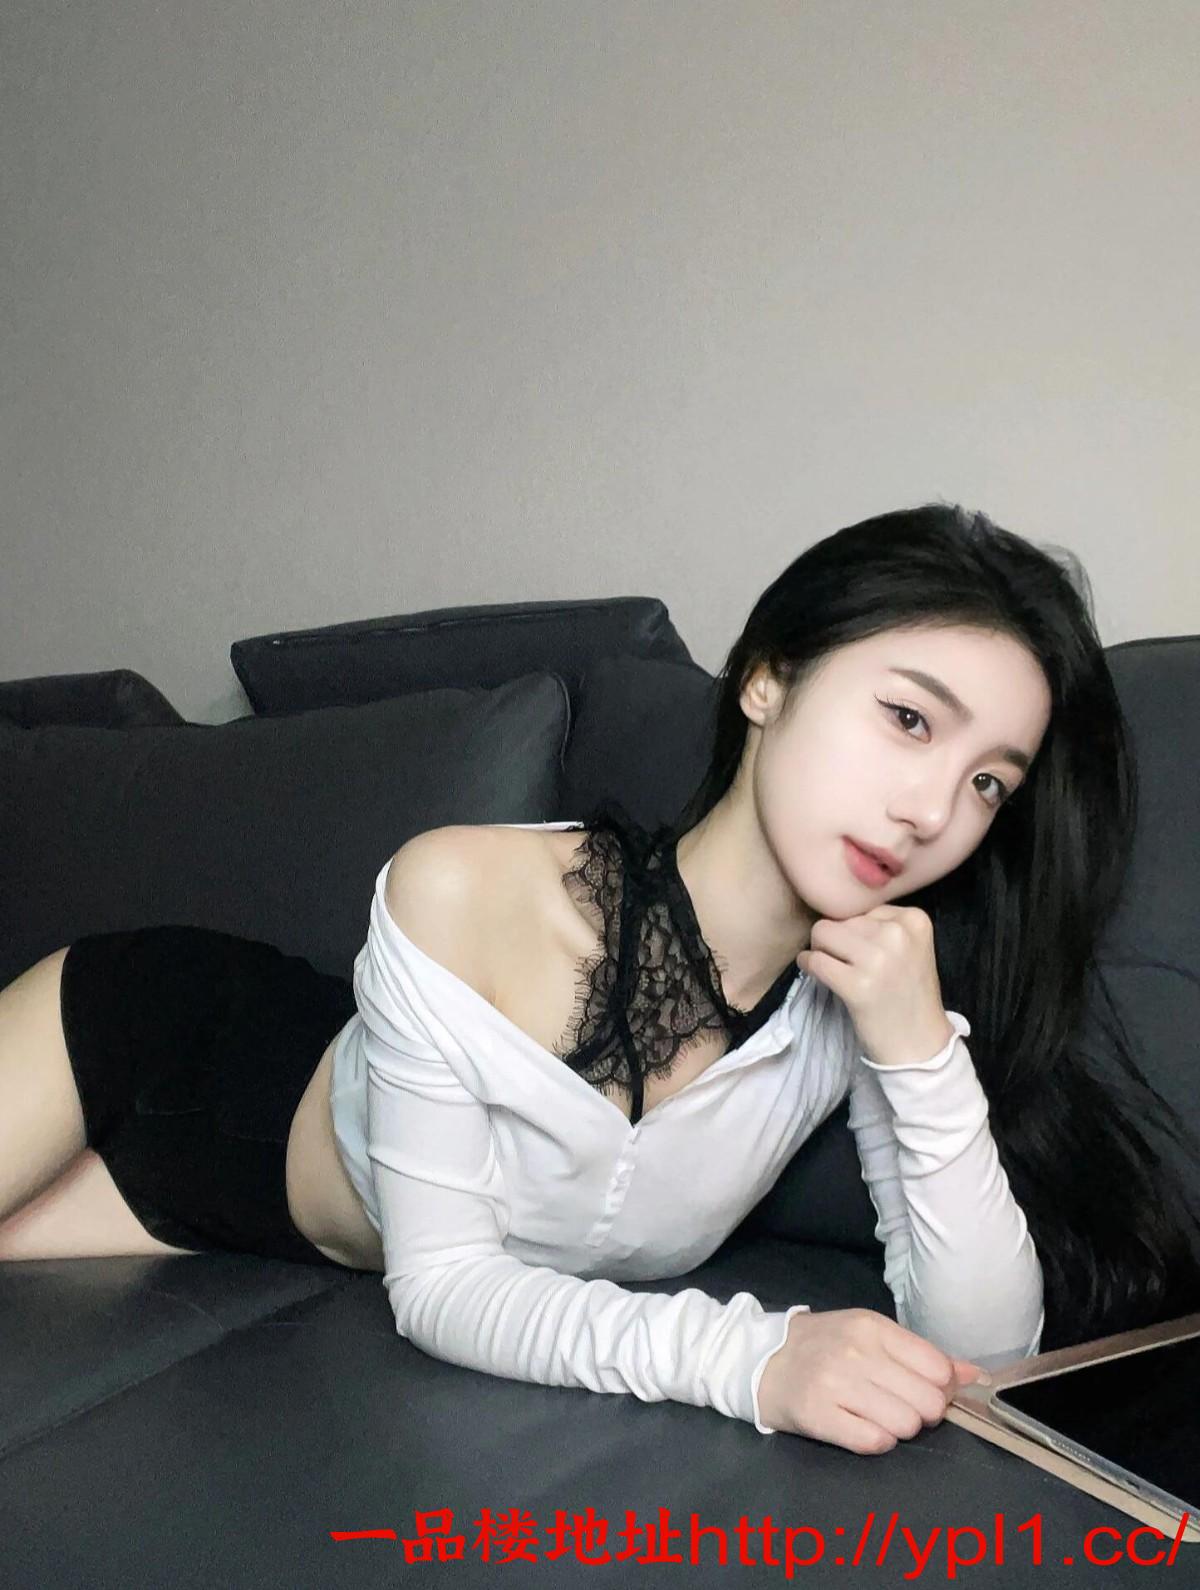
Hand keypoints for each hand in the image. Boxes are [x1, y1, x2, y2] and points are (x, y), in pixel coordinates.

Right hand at [757, 1308, 987, 1451]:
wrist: (763, 1361)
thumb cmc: (826, 1347)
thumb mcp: (872, 1337)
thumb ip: (923, 1355)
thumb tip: (977, 1375)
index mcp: (872, 1327)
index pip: (937, 1367)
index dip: (941, 1388)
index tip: (923, 1389)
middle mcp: (855, 1352)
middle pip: (927, 1402)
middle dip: (923, 1413)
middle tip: (900, 1406)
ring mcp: (835, 1383)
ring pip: (905, 1425)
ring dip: (899, 1428)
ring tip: (878, 1416)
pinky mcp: (818, 1415)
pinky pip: (874, 1442)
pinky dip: (876, 1441)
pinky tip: (862, 1428)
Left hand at [796, 905, 953, 1067]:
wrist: (920, 1044)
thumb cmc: (909, 995)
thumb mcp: (911, 948)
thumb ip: (881, 927)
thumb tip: (834, 914)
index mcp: (914, 920)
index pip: (863, 909)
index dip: (856, 932)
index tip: (864, 954)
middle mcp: (898, 934)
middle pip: (840, 920)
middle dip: (837, 941)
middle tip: (848, 965)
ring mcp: (878, 959)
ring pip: (822, 934)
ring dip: (820, 951)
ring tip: (835, 969)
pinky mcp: (858, 985)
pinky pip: (815, 961)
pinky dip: (808, 965)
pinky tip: (818, 975)